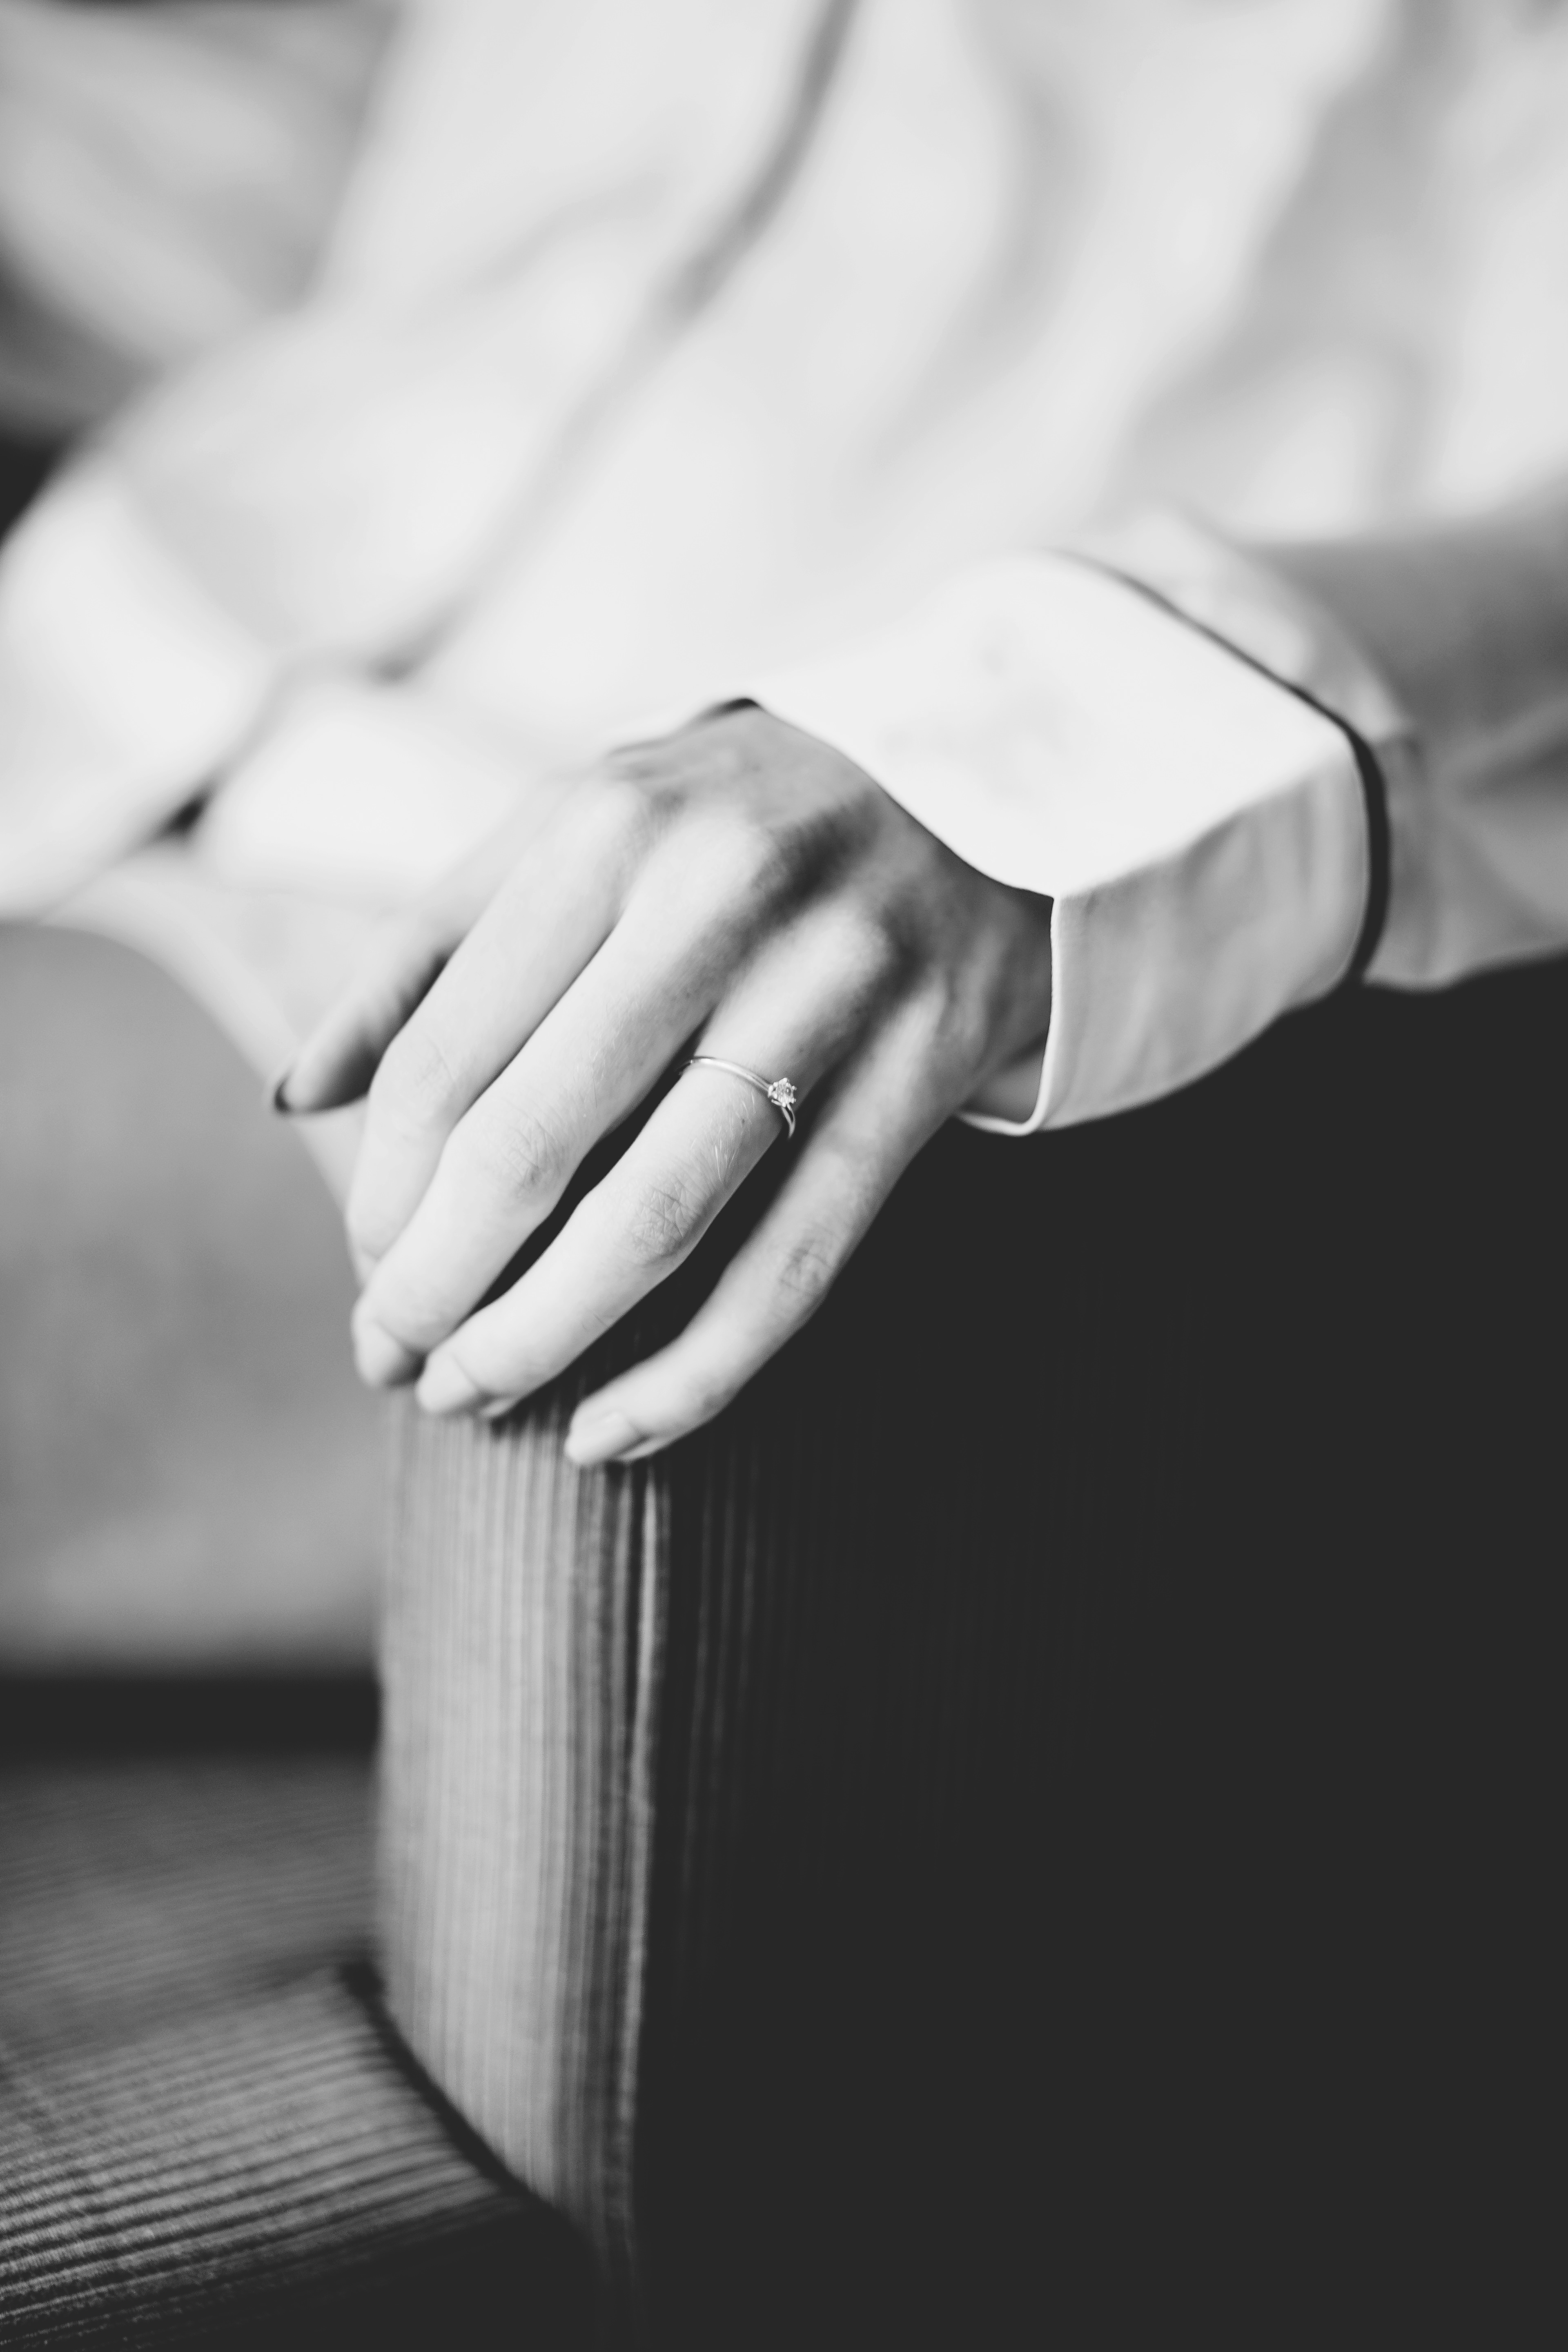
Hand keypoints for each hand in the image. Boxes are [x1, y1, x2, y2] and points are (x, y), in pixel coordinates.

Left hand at [281, 706, 1052, 1465]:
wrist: (984, 778)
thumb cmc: (731, 824)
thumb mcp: (573, 832)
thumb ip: (429, 949)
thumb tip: (297, 1097)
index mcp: (605, 829)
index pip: (447, 1060)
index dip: (382, 1196)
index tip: (364, 1273)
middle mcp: (718, 896)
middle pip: (533, 1147)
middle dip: (436, 1286)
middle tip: (391, 1359)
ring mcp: (835, 984)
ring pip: (660, 1221)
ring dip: (543, 1341)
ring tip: (473, 1398)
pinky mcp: (926, 1067)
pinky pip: (796, 1263)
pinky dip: (696, 1374)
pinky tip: (613, 1433)